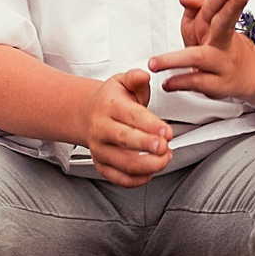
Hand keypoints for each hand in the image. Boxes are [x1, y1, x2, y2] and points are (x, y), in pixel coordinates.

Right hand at [81, 68, 172, 186]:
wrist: (87, 113)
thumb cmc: (110, 99)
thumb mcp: (122, 81)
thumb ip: (135, 78)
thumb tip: (143, 75)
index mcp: (109, 106)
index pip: (131, 116)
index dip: (151, 125)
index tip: (167, 131)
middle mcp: (102, 128)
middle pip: (124, 140)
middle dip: (147, 146)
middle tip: (165, 147)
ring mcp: (100, 148)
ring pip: (123, 163)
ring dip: (148, 165)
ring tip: (165, 158)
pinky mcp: (101, 164)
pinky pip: (118, 178)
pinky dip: (136, 180)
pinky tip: (151, 172)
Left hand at [151, 0, 254, 101]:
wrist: (244, 74)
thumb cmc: (218, 44)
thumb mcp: (206, 22)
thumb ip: (196, 4)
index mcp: (216, 23)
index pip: (219, 4)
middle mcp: (222, 41)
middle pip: (226, 21)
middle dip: (233, 6)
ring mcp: (220, 63)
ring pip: (200, 58)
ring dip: (176, 59)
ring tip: (154, 63)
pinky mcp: (217, 85)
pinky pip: (196, 82)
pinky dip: (180, 82)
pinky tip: (167, 83)